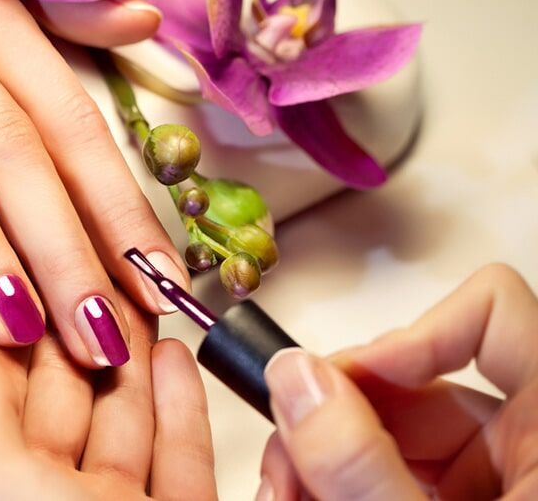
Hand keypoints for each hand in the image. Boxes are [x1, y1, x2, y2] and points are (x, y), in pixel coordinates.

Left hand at [0, 292, 216, 499]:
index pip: (2, 393)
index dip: (25, 328)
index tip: (43, 274)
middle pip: (70, 399)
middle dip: (87, 329)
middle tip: (104, 273)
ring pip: (127, 423)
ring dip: (137, 360)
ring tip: (145, 303)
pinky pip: (182, 460)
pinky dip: (183, 409)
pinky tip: (178, 363)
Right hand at [260, 264, 537, 499]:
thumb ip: (362, 465)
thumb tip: (296, 377)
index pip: (492, 313)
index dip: (409, 334)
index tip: (343, 382)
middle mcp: (522, 441)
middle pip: (412, 379)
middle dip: (331, 415)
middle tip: (283, 464)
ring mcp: (490, 474)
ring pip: (387, 424)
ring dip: (320, 451)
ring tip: (283, 493)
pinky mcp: (457, 498)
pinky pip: (388, 463)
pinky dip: (337, 478)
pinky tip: (302, 498)